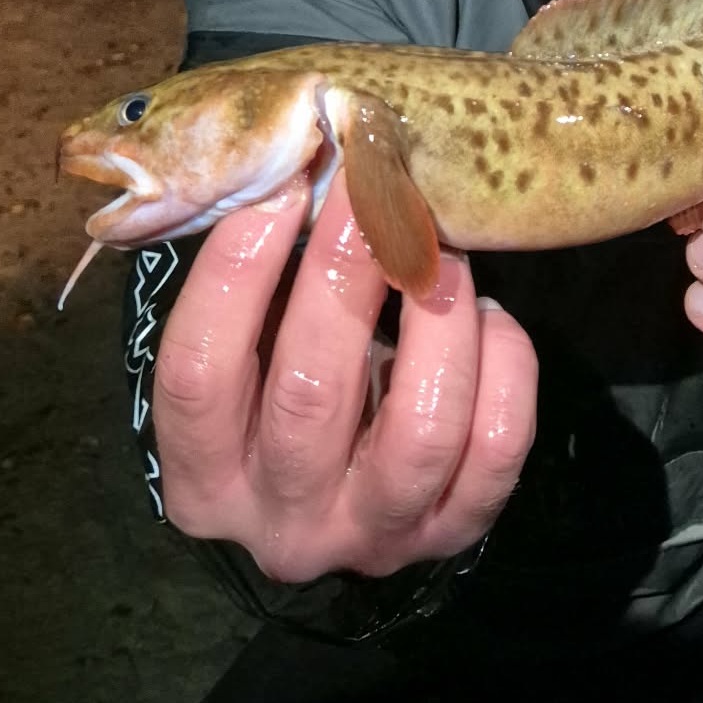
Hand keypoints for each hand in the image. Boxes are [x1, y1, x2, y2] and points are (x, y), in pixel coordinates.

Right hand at [151, 172, 537, 582]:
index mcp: (205, 476)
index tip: (283, 190)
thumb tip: (303, 168)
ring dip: (439, 318)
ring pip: (420, 428)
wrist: (342, 507)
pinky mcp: (455, 531)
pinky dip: (504, 365)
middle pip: (312, 393)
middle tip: (375, 192)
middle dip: (348, 273)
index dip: (235, 273)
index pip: (199, 374)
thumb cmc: (284, 393)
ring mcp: (376, 534)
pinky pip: (496, 445)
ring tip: (444, 254)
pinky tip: (487, 318)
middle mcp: (285, 520)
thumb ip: (260, 285)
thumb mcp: (251, 354)